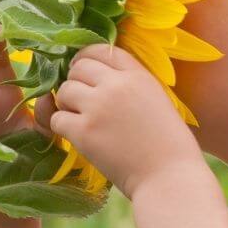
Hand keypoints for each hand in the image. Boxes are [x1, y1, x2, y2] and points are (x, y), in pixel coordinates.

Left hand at [48, 43, 204, 199]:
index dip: (88, 59)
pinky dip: (62, 128)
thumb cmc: (170, 147)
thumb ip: (131, 86)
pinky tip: (77, 137)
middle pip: (79, 67)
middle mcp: (117, 85)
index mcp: (138, 75)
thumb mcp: (157, 101)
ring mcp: (98, 107)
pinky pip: (57, 119)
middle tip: (80, 101)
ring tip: (80, 120)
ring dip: (67, 105)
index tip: (85, 73)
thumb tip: (97, 79)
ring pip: (64, 91)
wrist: (170, 178)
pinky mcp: (84, 132)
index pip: (102, 49)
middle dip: (75, 82)